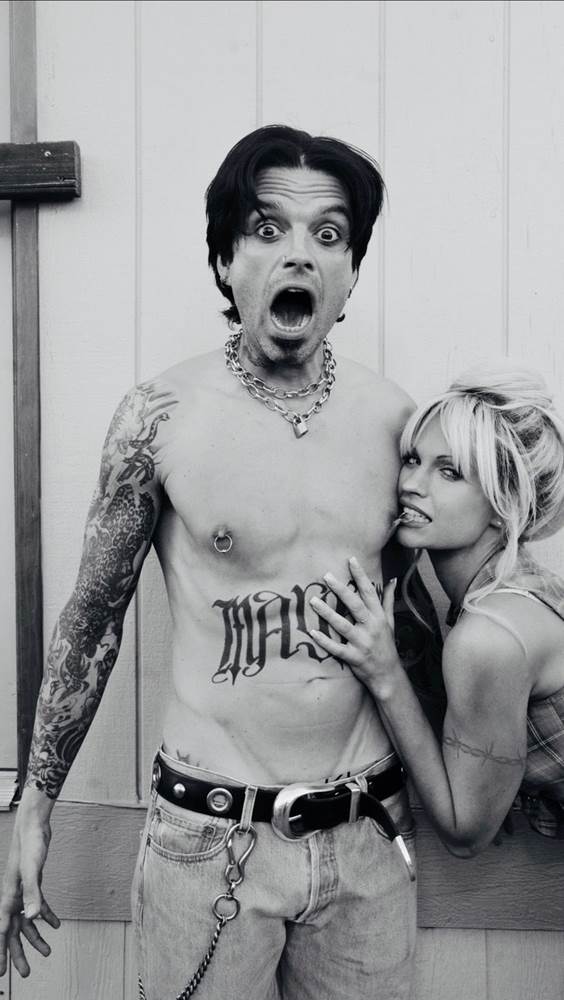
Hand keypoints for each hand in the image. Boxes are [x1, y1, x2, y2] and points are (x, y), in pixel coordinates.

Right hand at [0, 815, 59, 977]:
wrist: (34, 826)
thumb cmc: (30, 845)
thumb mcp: (33, 871)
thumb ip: (33, 895)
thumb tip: (32, 919)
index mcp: (8, 898)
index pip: (2, 932)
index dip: (1, 953)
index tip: (1, 972)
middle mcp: (13, 897)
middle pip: (13, 933)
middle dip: (19, 953)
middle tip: (26, 972)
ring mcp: (23, 891)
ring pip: (26, 922)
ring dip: (36, 937)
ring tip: (47, 951)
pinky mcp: (33, 884)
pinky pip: (37, 906)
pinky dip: (46, 916)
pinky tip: (56, 924)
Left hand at [309, 556, 401, 696]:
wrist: (388, 675)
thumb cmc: (387, 645)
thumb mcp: (390, 621)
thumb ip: (388, 600)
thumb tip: (393, 580)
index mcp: (379, 617)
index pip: (369, 592)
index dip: (360, 575)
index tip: (351, 559)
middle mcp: (372, 628)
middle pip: (355, 605)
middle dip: (341, 590)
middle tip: (327, 576)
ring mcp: (362, 643)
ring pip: (343, 625)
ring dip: (327, 613)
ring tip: (313, 601)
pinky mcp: (353, 657)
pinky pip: (337, 648)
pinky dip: (324, 641)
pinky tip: (312, 632)